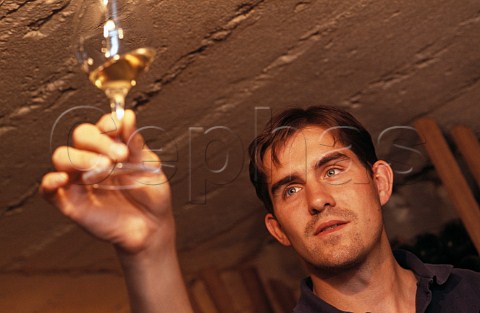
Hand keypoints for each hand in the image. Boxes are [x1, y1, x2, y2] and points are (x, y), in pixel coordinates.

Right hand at [40, 110, 173, 254]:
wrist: (152, 227)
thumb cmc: (151, 195)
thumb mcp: (149, 166)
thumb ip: (135, 144)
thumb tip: (127, 115)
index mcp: (113, 147)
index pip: (101, 126)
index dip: (109, 125)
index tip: (121, 133)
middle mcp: (93, 158)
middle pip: (80, 135)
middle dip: (98, 141)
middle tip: (119, 156)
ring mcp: (80, 179)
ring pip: (62, 157)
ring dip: (80, 158)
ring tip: (104, 170)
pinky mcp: (70, 202)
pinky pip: (48, 190)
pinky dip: (51, 181)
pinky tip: (64, 179)